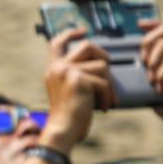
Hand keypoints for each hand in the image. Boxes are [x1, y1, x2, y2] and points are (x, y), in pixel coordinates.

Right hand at [42, 28, 113, 151]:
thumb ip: (76, 75)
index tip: (83, 31)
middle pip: (88, 46)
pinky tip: (105, 108)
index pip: (58, 42)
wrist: (62, 132)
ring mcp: (67, 71)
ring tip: (107, 100)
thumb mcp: (69, 90)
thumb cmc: (69, 117)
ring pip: (102, 66)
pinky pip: (104, 83)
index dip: (71, 33)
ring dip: (109, 85)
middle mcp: (58, 67)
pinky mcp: (79, 80)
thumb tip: (101, 63)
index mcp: (53, 68)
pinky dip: (108, 97)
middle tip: (108, 72)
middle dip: (103, 56)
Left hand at [139, 21, 162, 138]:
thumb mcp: (160, 91)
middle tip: (144, 63)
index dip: (151, 25)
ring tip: (152, 80)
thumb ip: (151, 79)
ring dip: (152, 62)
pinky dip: (161, 76)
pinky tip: (161, 90)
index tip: (139, 25)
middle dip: (147, 42)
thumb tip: (134, 75)